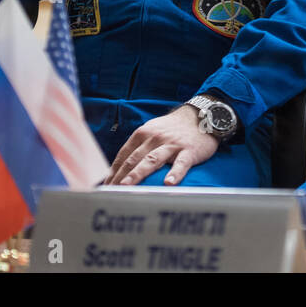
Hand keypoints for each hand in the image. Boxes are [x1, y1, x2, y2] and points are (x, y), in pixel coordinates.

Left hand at [105, 106, 219, 186]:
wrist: (200, 116)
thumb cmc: (173, 129)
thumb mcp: (152, 131)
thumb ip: (139, 147)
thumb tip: (121, 167)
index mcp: (143, 134)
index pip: (124, 154)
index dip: (113, 170)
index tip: (105, 185)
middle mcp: (154, 138)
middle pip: (134, 159)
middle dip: (120, 176)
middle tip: (110, 190)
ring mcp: (171, 144)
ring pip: (152, 160)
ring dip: (138, 174)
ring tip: (127, 187)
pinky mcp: (189, 151)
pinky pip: (181, 163)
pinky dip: (175, 173)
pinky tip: (169, 183)